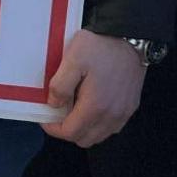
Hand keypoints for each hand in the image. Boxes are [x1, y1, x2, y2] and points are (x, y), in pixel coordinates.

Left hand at [41, 29, 145, 145]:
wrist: (129, 37)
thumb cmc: (100, 47)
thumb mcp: (72, 61)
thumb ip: (60, 86)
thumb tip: (54, 105)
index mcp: (95, 106)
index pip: (70, 132)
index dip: (53, 128)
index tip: (46, 117)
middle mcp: (112, 115)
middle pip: (84, 139)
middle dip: (67, 130)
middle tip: (58, 113)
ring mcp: (124, 113)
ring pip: (99, 135)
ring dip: (84, 128)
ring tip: (74, 109)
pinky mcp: (130, 107)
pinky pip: (112, 127)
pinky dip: (98, 124)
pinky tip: (91, 107)